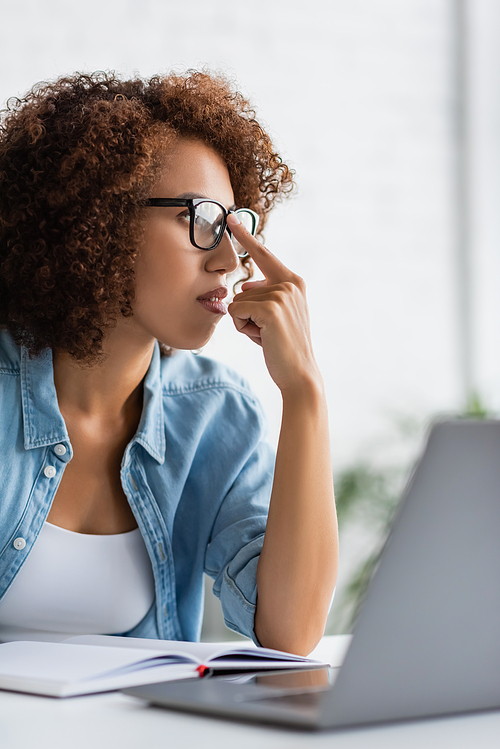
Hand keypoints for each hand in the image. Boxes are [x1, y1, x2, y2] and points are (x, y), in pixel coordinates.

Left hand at [226, 214, 320, 393]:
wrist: (299, 373)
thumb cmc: (283, 347)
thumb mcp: (273, 317)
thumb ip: (261, 297)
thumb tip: (241, 286)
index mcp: (293, 282)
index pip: (263, 254)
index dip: (245, 236)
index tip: (230, 217)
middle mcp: (289, 283)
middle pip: (243, 289)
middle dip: (247, 315)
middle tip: (268, 333)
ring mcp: (281, 294)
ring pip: (238, 302)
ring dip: (245, 324)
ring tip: (267, 336)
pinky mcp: (270, 308)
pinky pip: (236, 311)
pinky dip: (242, 328)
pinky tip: (262, 338)